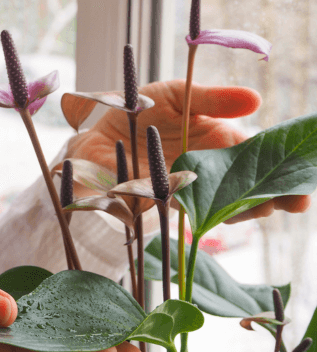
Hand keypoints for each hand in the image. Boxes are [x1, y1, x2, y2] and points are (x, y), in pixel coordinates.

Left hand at [67, 79, 310, 222]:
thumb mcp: (177, 94)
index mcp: (218, 140)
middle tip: (297, 200)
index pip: (257, 155)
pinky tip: (228, 214)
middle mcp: (210, 168)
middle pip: (249, 184)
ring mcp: (191, 188)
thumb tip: (255, 101)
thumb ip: (212, 99)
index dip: (281, 166)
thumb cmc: (138, 110)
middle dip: (274, 194)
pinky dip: (212, 214)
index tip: (302, 177)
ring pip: (227, 203)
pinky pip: (195, 211)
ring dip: (248, 208)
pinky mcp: (168, 202)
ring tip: (267, 206)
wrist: (99, 135)